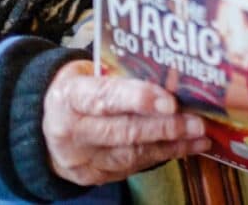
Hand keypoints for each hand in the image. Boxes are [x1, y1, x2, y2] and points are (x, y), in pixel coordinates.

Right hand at [43, 60, 210, 186]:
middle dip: (164, 127)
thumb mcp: (89, 71)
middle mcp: (72, 132)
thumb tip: (170, 70)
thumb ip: (121, 72)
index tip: (170, 101)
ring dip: (171, 144)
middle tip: (196, 122)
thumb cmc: (80, 87)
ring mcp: (82, 159)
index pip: (105, 98)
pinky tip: (186, 147)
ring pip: (131, 154)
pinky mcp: (93, 176)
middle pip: (123, 132)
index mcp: (70, 97)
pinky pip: (132, 167)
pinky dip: (162, 155)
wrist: (47, 124)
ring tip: (200, 135)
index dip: (138, 99)